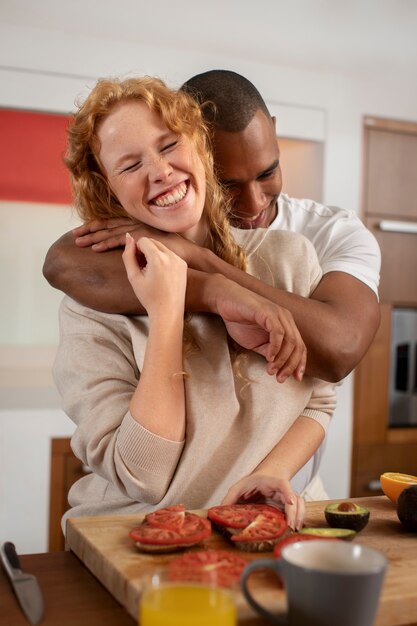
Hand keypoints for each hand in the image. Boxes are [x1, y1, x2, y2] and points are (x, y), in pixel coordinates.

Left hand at [73, 219, 205, 267]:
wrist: (187, 254)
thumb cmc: (170, 253)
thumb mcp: (150, 248)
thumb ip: (137, 246)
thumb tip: (127, 252)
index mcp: (135, 225)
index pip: (111, 224)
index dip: (95, 228)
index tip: (81, 233)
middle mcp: (135, 224)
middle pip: (106, 225)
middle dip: (88, 230)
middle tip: (73, 236)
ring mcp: (138, 229)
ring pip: (110, 232)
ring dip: (93, 237)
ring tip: (79, 243)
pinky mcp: (141, 237)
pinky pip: (120, 240)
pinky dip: (106, 244)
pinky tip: (95, 248)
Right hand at [122, 234, 186, 317]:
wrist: (168, 311)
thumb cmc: (149, 297)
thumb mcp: (133, 277)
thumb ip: (128, 255)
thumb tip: (128, 237)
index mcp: (158, 258)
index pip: (143, 240)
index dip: (136, 250)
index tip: (136, 264)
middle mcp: (171, 256)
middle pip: (153, 241)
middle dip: (145, 250)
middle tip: (142, 268)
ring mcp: (179, 260)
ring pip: (161, 247)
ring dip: (153, 254)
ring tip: (150, 272)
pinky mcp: (183, 265)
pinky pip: (169, 254)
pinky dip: (162, 259)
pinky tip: (160, 275)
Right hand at [214, 278, 305, 381]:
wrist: (224, 301)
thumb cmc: (239, 320)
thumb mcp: (256, 342)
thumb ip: (268, 351)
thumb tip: (277, 366)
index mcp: (286, 325)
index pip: (300, 347)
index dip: (300, 363)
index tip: (296, 378)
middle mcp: (286, 318)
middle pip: (298, 346)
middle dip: (291, 365)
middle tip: (280, 378)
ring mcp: (278, 314)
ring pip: (290, 340)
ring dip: (282, 359)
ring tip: (272, 370)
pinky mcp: (268, 312)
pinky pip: (278, 333)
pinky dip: (275, 347)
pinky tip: (269, 357)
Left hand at [221, 473, 304, 530]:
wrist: (265, 477)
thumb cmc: (252, 482)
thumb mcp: (239, 486)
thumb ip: (230, 497)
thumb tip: (219, 510)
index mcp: (271, 482)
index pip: (283, 484)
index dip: (287, 492)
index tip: (290, 502)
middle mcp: (282, 489)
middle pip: (294, 497)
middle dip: (294, 512)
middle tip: (291, 526)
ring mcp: (287, 497)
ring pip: (300, 504)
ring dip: (299, 516)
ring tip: (294, 529)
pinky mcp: (289, 505)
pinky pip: (299, 510)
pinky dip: (300, 519)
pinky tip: (296, 528)